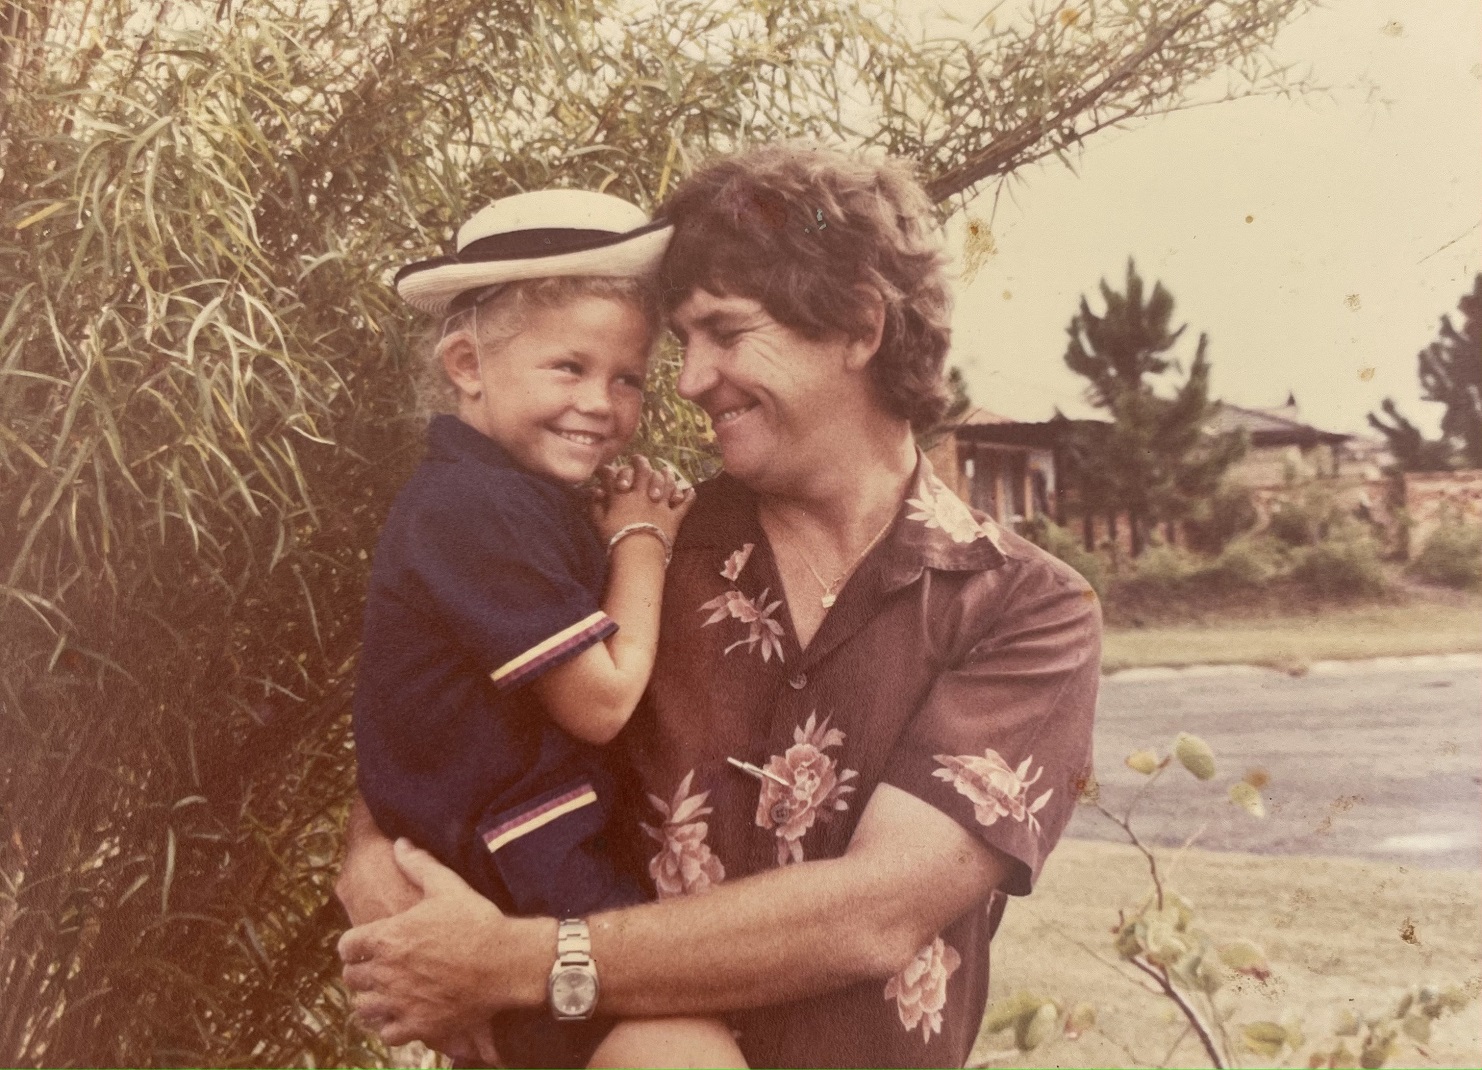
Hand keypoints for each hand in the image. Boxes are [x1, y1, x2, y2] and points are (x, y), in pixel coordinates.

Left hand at [339, 839, 525, 1046]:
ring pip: (363, 1008)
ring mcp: (400, 1002)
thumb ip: (418, 864)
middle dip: (362, 971)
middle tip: (380, 966)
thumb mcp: (447, 885)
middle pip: (352, 978)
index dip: (354, 944)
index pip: (345, 946)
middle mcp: (386, 973)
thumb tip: (400, 843)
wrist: (506, 962)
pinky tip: (403, 1014)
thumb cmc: (476, 922)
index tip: (368, 943)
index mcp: (387, 937)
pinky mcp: (418, 1025)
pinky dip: (390, 1026)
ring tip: (386, 992)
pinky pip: (387, 1033)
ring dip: (371, 1000)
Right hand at [593, 455, 693, 542]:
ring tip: (665, 471)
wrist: (638, 555)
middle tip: (637, 459)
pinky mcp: (673, 517)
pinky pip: (684, 505)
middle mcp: (642, 494)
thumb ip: (595, 505)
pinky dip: (688, 497)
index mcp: (622, 495)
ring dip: (666, 476)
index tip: (604, 471)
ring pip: (666, 483)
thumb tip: (595, 491)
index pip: (613, 474)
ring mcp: (660, 504)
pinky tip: (690, 491)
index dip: (607, 471)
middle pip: (643, 470)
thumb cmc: (615, 539)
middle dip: (640, 462)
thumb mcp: (598, 523)